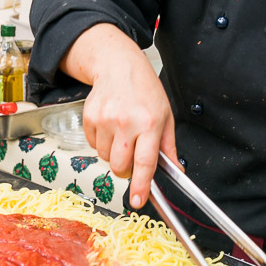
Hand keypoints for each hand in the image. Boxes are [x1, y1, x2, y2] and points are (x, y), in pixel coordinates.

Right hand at [81, 52, 177, 210]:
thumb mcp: (165, 116)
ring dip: (113, 154)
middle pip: (120, 167)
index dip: (141, 185)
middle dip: (126, 169)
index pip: (145, 162)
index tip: (138, 200)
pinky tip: (110, 126)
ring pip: (105, 158)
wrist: (119, 65)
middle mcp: (126, 122)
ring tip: (122, 133)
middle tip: (132, 155)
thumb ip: (169, 147)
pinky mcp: (89, 117)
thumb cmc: (145, 90)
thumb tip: (177, 171)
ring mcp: (105, 120)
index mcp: (150, 123)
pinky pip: (93, 145)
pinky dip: (101, 142)